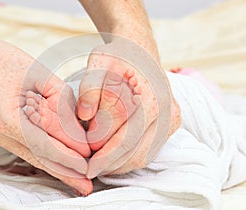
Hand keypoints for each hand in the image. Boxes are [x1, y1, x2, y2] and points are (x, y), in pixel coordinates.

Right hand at [0, 26, 92, 194]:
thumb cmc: (4, 60)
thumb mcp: (39, 74)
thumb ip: (60, 102)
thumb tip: (78, 129)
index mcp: (5, 115)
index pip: (43, 144)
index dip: (67, 155)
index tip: (87, 163)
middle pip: (37, 157)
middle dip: (64, 172)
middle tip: (85, 186)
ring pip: (31, 157)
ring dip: (55, 168)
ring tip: (76, 181)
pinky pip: (25, 148)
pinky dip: (44, 156)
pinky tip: (58, 164)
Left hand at [77, 38, 180, 177]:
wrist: (140, 50)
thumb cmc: (117, 57)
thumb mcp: (98, 64)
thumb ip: (90, 89)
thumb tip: (86, 116)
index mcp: (150, 99)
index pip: (121, 140)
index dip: (100, 156)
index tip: (84, 164)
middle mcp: (166, 112)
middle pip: (133, 153)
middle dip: (108, 165)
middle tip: (89, 168)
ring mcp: (171, 119)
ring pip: (142, 156)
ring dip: (119, 165)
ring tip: (99, 163)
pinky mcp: (171, 123)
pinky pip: (149, 150)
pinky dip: (129, 157)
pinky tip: (113, 155)